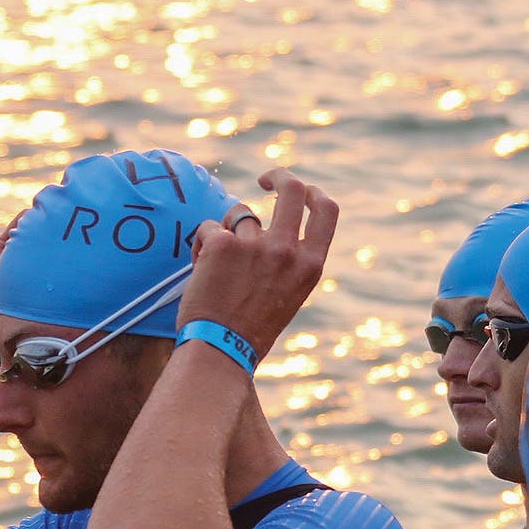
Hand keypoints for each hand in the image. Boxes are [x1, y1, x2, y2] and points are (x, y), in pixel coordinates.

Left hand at [178, 169, 338, 359]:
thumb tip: (275, 226)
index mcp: (309, 266)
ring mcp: (255, 245)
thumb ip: (288, 260)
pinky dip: (201, 246)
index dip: (314, 191)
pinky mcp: (222, 244)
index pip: (327, 210)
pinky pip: (208, 228)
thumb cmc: (250, 330)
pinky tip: (201, 274)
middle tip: (264, 179)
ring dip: (226, 231)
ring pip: (239, 213)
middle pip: (292, 189)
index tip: (299, 189)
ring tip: (218, 268)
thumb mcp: (288, 294)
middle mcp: (287, 251)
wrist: (220, 352)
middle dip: (279, 176)